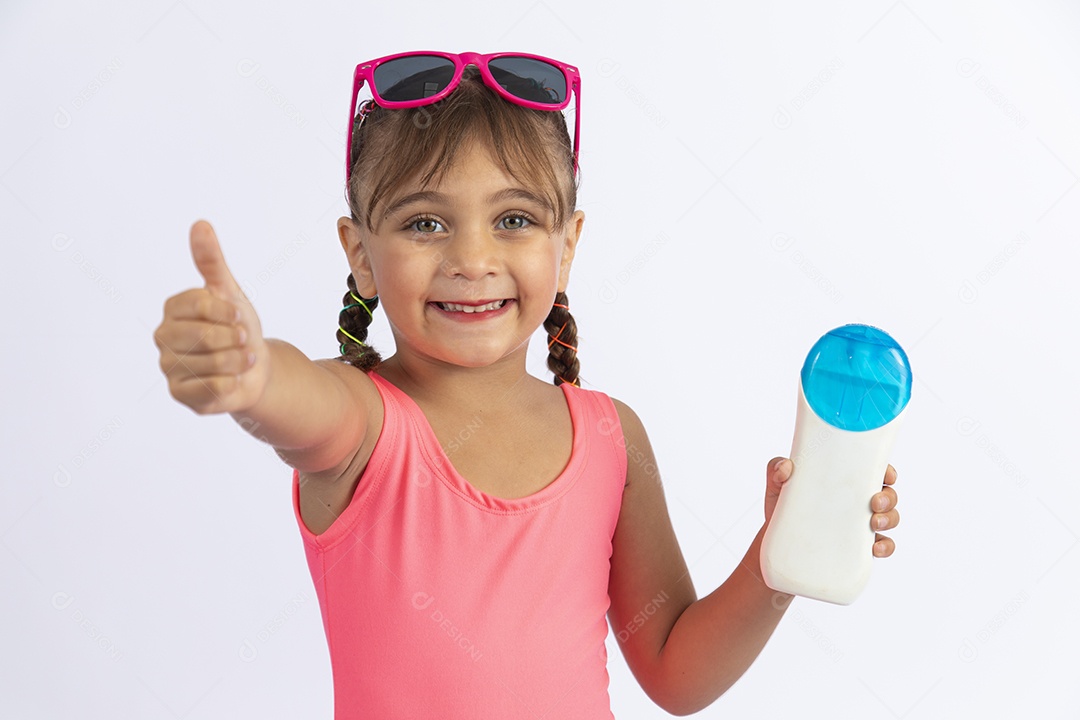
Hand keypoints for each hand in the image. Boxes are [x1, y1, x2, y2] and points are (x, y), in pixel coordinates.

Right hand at [153, 220, 269, 413]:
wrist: (253, 368)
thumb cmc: (238, 327)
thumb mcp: (230, 293)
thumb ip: (212, 261)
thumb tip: (200, 224)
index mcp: (173, 309)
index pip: (200, 303)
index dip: (228, 311)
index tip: (239, 315)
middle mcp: (164, 337)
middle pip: (205, 336)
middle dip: (235, 338)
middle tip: (243, 339)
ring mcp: (169, 367)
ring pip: (211, 364)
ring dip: (237, 361)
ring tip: (241, 359)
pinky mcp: (179, 394)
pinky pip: (211, 389)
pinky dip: (232, 383)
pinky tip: (234, 379)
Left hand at [764, 458, 899, 557]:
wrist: (776, 545)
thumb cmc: (782, 508)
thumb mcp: (777, 486)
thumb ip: (777, 470)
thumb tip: (785, 467)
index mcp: (843, 482)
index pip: (874, 472)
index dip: (887, 472)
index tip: (886, 475)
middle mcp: (856, 502)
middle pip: (887, 495)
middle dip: (889, 498)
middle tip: (875, 502)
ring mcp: (860, 525)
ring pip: (889, 519)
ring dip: (889, 519)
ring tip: (874, 523)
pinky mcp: (858, 548)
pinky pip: (882, 546)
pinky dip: (886, 547)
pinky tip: (876, 548)